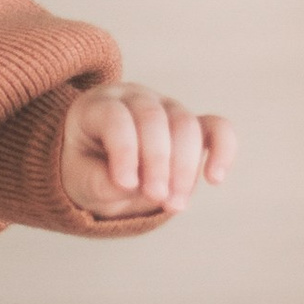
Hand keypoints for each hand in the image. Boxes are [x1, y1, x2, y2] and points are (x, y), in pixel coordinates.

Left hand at [60, 80, 235, 219]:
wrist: (105, 172)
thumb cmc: (88, 172)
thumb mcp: (80, 182)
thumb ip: (100, 183)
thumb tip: (133, 184)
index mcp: (98, 106)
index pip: (116, 117)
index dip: (124, 150)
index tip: (126, 185)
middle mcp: (135, 99)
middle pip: (154, 118)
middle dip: (158, 161)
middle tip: (156, 198)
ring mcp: (167, 108)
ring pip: (185, 125)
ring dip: (184, 168)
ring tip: (175, 204)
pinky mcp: (193, 125)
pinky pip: (217, 128)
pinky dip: (223, 150)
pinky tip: (215, 178)